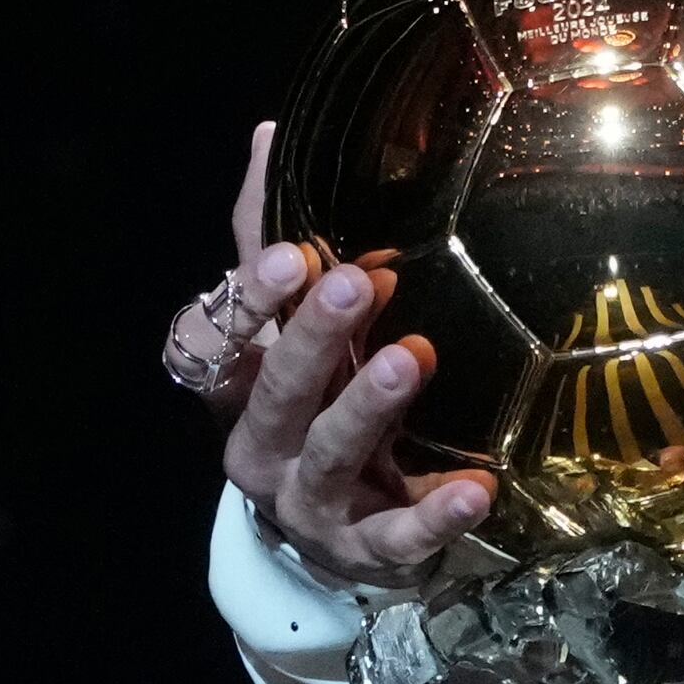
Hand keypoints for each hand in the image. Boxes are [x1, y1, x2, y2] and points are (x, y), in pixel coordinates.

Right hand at [181, 121, 493, 587]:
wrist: (344, 534)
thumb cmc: (319, 403)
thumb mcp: (292, 330)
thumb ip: (276, 238)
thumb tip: (271, 133)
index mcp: (238, 385)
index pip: (207, 344)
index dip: (242, 304)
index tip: (291, 254)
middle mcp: (261, 443)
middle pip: (273, 392)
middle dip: (310, 338)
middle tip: (356, 284)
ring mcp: (309, 502)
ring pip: (328, 455)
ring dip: (368, 407)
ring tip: (412, 359)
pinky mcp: (367, 550)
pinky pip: (399, 535)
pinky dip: (435, 513)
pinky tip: (477, 488)